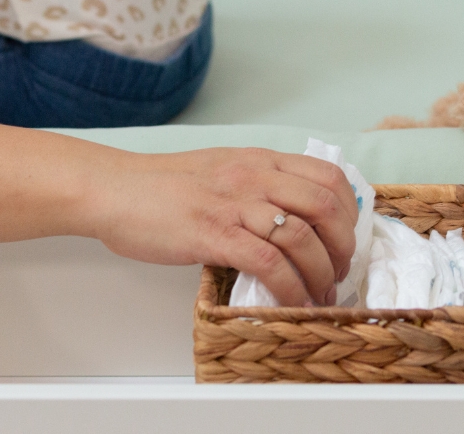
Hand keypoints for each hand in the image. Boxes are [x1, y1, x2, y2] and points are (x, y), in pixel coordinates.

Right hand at [91, 148, 358, 306]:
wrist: (114, 189)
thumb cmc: (159, 186)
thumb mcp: (219, 169)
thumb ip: (256, 184)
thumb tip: (291, 216)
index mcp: (256, 160)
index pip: (327, 176)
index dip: (349, 211)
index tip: (346, 238)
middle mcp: (252, 176)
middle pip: (326, 207)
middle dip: (343, 247)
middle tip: (338, 272)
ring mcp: (234, 204)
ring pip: (302, 238)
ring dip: (320, 275)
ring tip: (319, 296)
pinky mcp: (213, 234)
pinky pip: (269, 265)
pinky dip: (290, 289)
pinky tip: (290, 303)